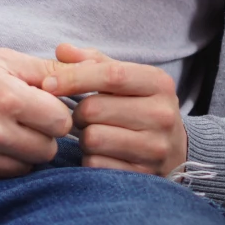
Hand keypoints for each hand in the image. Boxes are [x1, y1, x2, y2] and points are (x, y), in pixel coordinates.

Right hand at [0, 44, 73, 183]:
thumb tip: (84, 76)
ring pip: (23, 169)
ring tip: (4, 133)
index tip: (45, 109)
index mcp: (8, 99)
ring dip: (21, 154)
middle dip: (42, 137)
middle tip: (26, 122)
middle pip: (46, 151)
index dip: (57, 115)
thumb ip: (46, 69)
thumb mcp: (2, 58)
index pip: (62, 123)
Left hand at [43, 44, 186, 176]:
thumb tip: (62, 50)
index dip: (74, 78)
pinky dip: (91, 159)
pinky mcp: (143, 175)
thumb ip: (94, 62)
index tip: (48, 84)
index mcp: (159, 83)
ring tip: (97, 134)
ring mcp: (155, 147)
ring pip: (92, 138)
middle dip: (79, 113)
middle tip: (85, 117)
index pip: (110, 75)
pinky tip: (104, 154)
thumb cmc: (142, 107)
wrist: (176, 150)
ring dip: (84, 137)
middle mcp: (162, 114)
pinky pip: (95, 165)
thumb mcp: (128, 79)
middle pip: (94, 109)